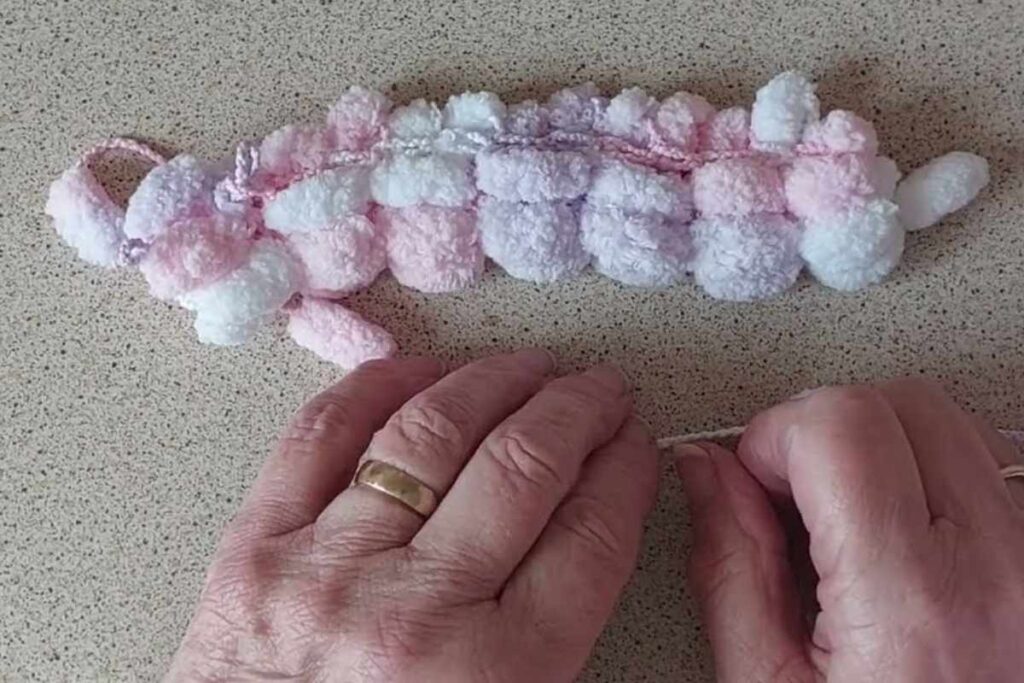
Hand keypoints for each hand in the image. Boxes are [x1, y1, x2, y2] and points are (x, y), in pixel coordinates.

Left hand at [166, 350, 658, 681]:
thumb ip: (561, 628)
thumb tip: (597, 511)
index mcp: (496, 674)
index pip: (590, 536)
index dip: (626, 473)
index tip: (636, 444)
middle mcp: (415, 612)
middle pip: (523, 468)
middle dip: (579, 411)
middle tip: (600, 392)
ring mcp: (328, 572)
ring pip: (432, 432)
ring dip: (495, 382)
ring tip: (531, 369)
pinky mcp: (254, 549)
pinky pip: (323, 436)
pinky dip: (379, 387)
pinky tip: (425, 371)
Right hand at [675, 379, 1023, 681]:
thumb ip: (728, 565)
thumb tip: (708, 472)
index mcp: (914, 605)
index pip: (840, 426)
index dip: (773, 435)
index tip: (752, 476)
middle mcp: (1001, 570)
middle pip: (894, 403)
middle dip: (819, 431)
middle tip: (792, 496)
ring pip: (944, 416)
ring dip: (875, 443)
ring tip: (845, 518)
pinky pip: (988, 455)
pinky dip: (927, 465)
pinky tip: (896, 525)